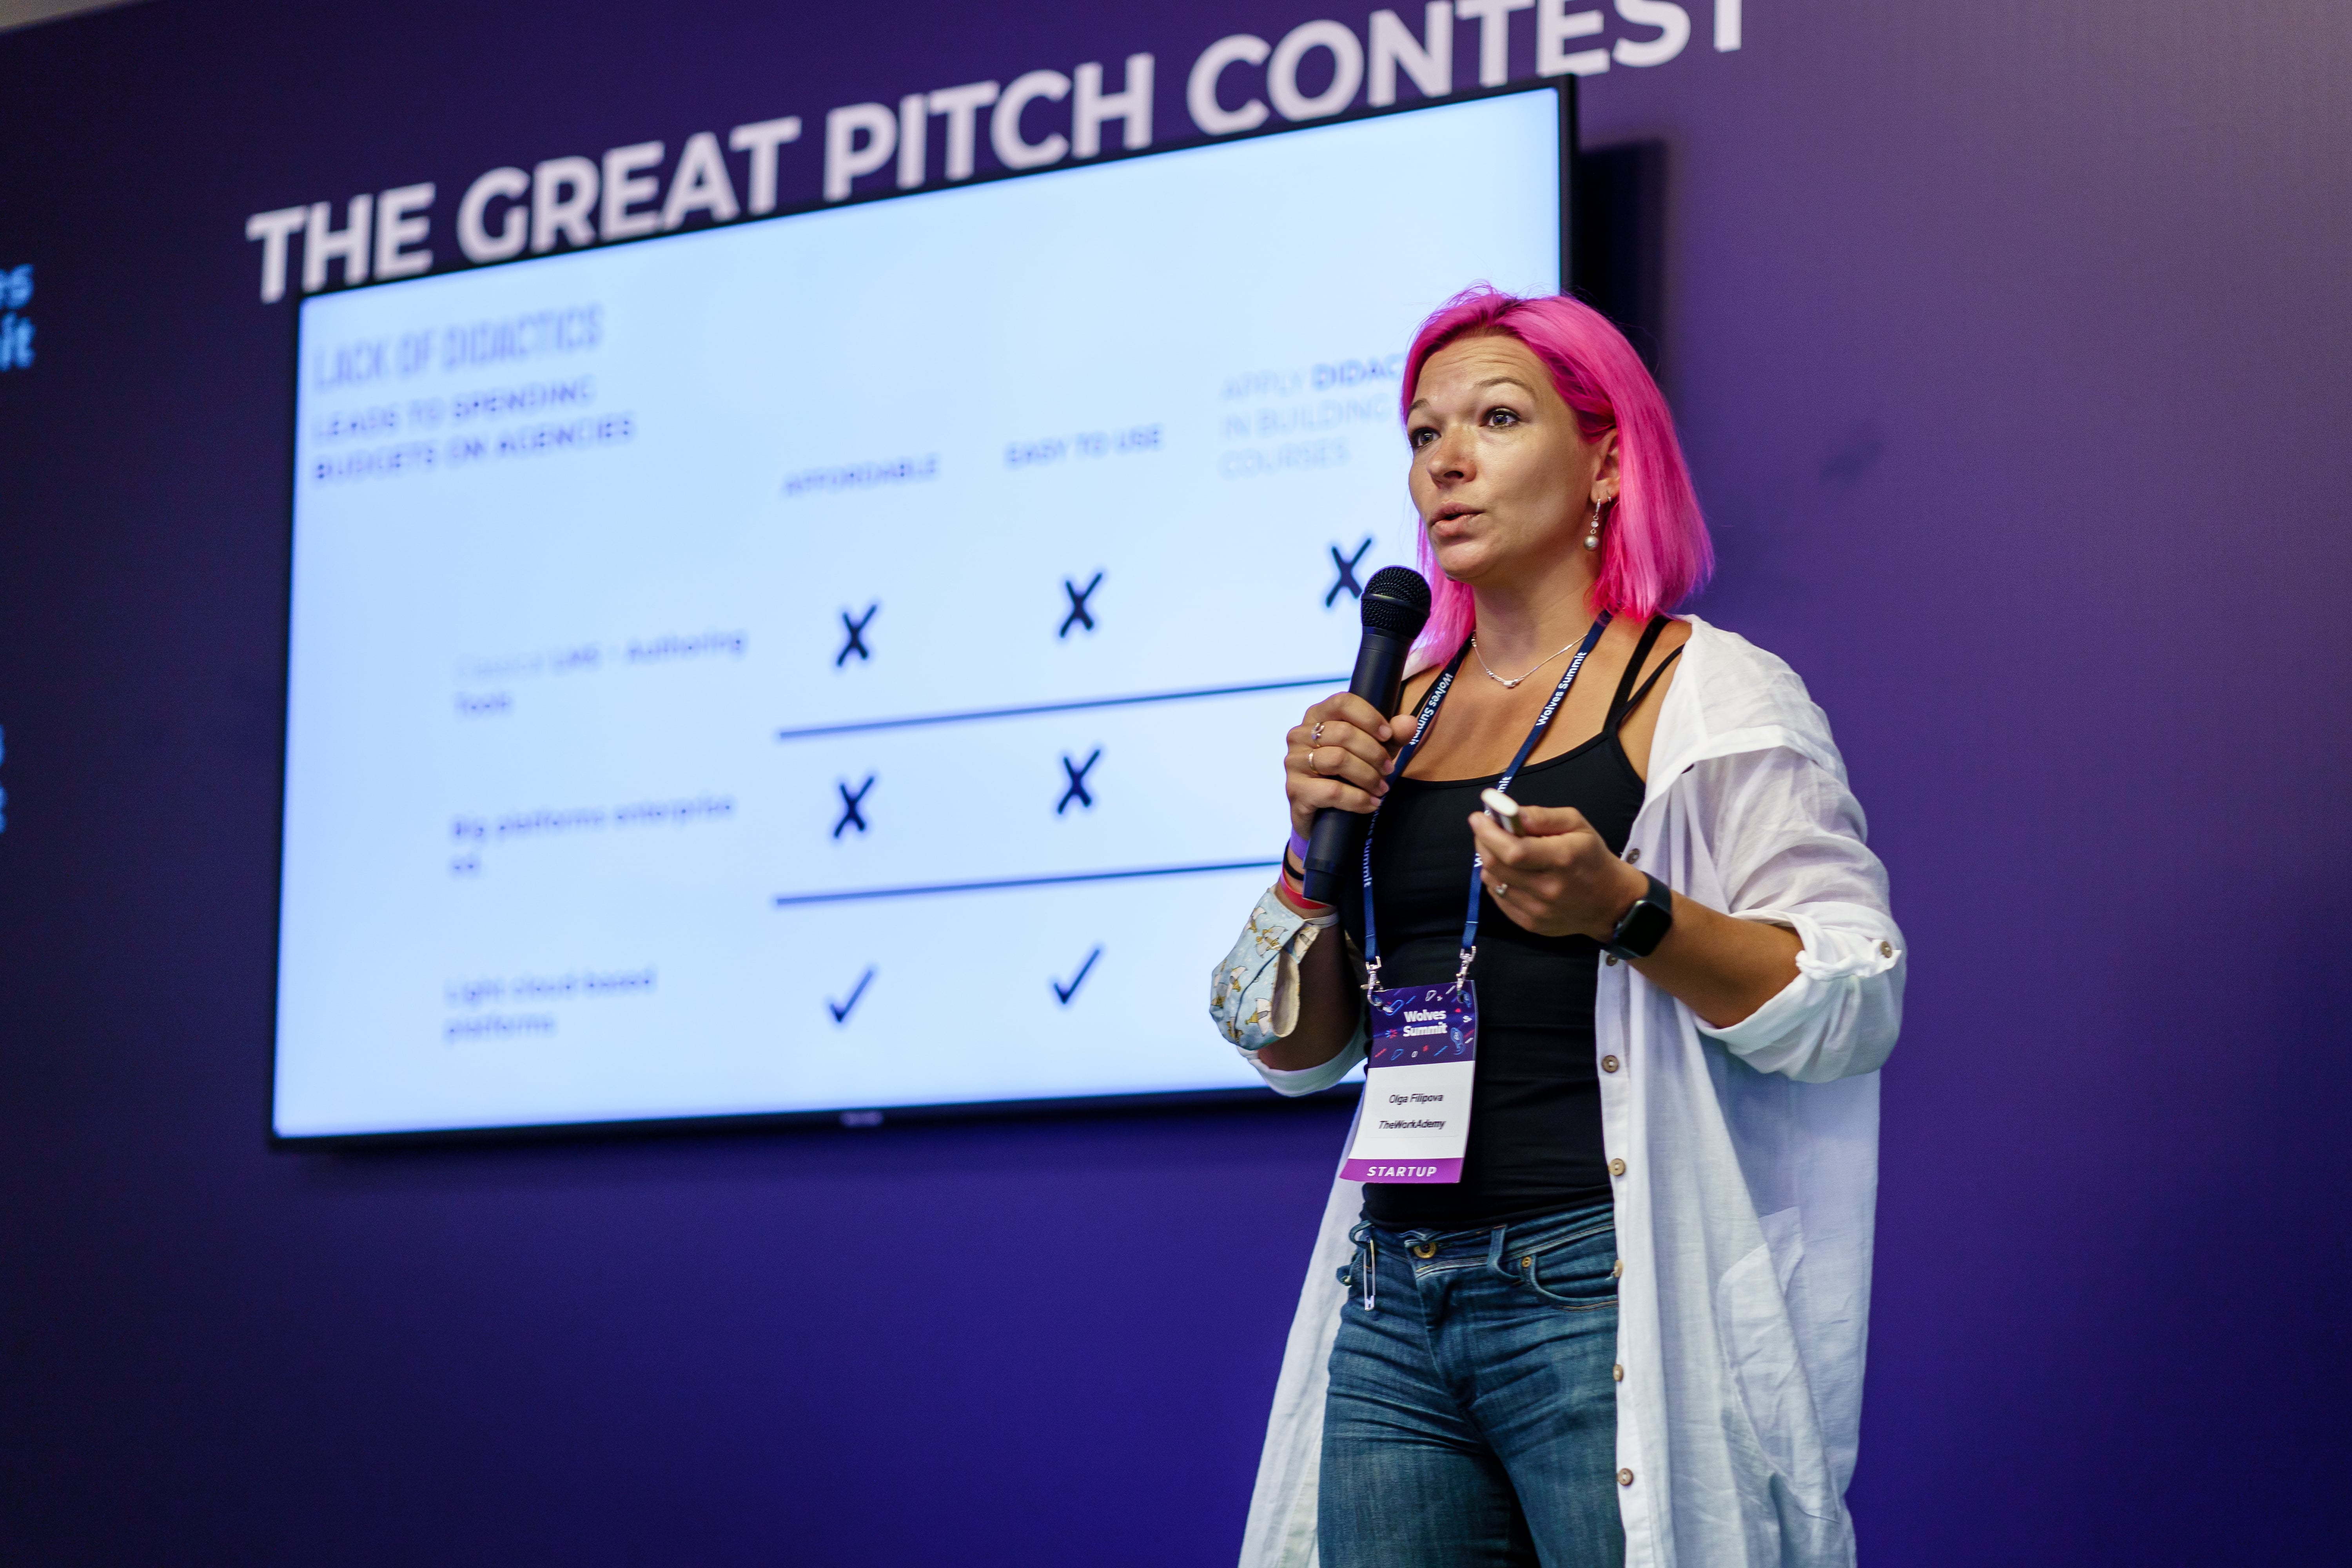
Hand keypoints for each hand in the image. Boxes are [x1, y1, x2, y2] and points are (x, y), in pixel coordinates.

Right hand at [1284, 693, 1400, 839]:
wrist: (1323, 815)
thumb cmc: (1347, 774)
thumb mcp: (1373, 751)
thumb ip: (1392, 736)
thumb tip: (1410, 722)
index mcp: (1317, 716)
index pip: (1342, 703)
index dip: (1369, 717)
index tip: (1388, 735)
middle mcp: (1299, 735)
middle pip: (1344, 733)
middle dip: (1374, 753)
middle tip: (1388, 770)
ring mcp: (1293, 762)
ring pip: (1338, 760)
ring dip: (1368, 776)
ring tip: (1380, 788)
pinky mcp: (1295, 790)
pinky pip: (1332, 791)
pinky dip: (1358, 799)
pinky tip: (1370, 804)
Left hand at [1467, 804, 1647, 940]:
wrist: (1610, 902)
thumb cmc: (1592, 857)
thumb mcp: (1577, 825)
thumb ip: (1542, 817)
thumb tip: (1509, 813)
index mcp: (1562, 859)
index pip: (1513, 850)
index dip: (1489, 833)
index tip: (1478, 817)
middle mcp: (1549, 889)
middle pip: (1497, 866)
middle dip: (1483, 842)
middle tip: (1484, 829)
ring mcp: (1538, 911)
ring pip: (1493, 882)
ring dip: (1488, 862)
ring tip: (1499, 849)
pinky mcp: (1531, 924)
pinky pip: (1499, 899)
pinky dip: (1497, 881)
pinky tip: (1509, 872)